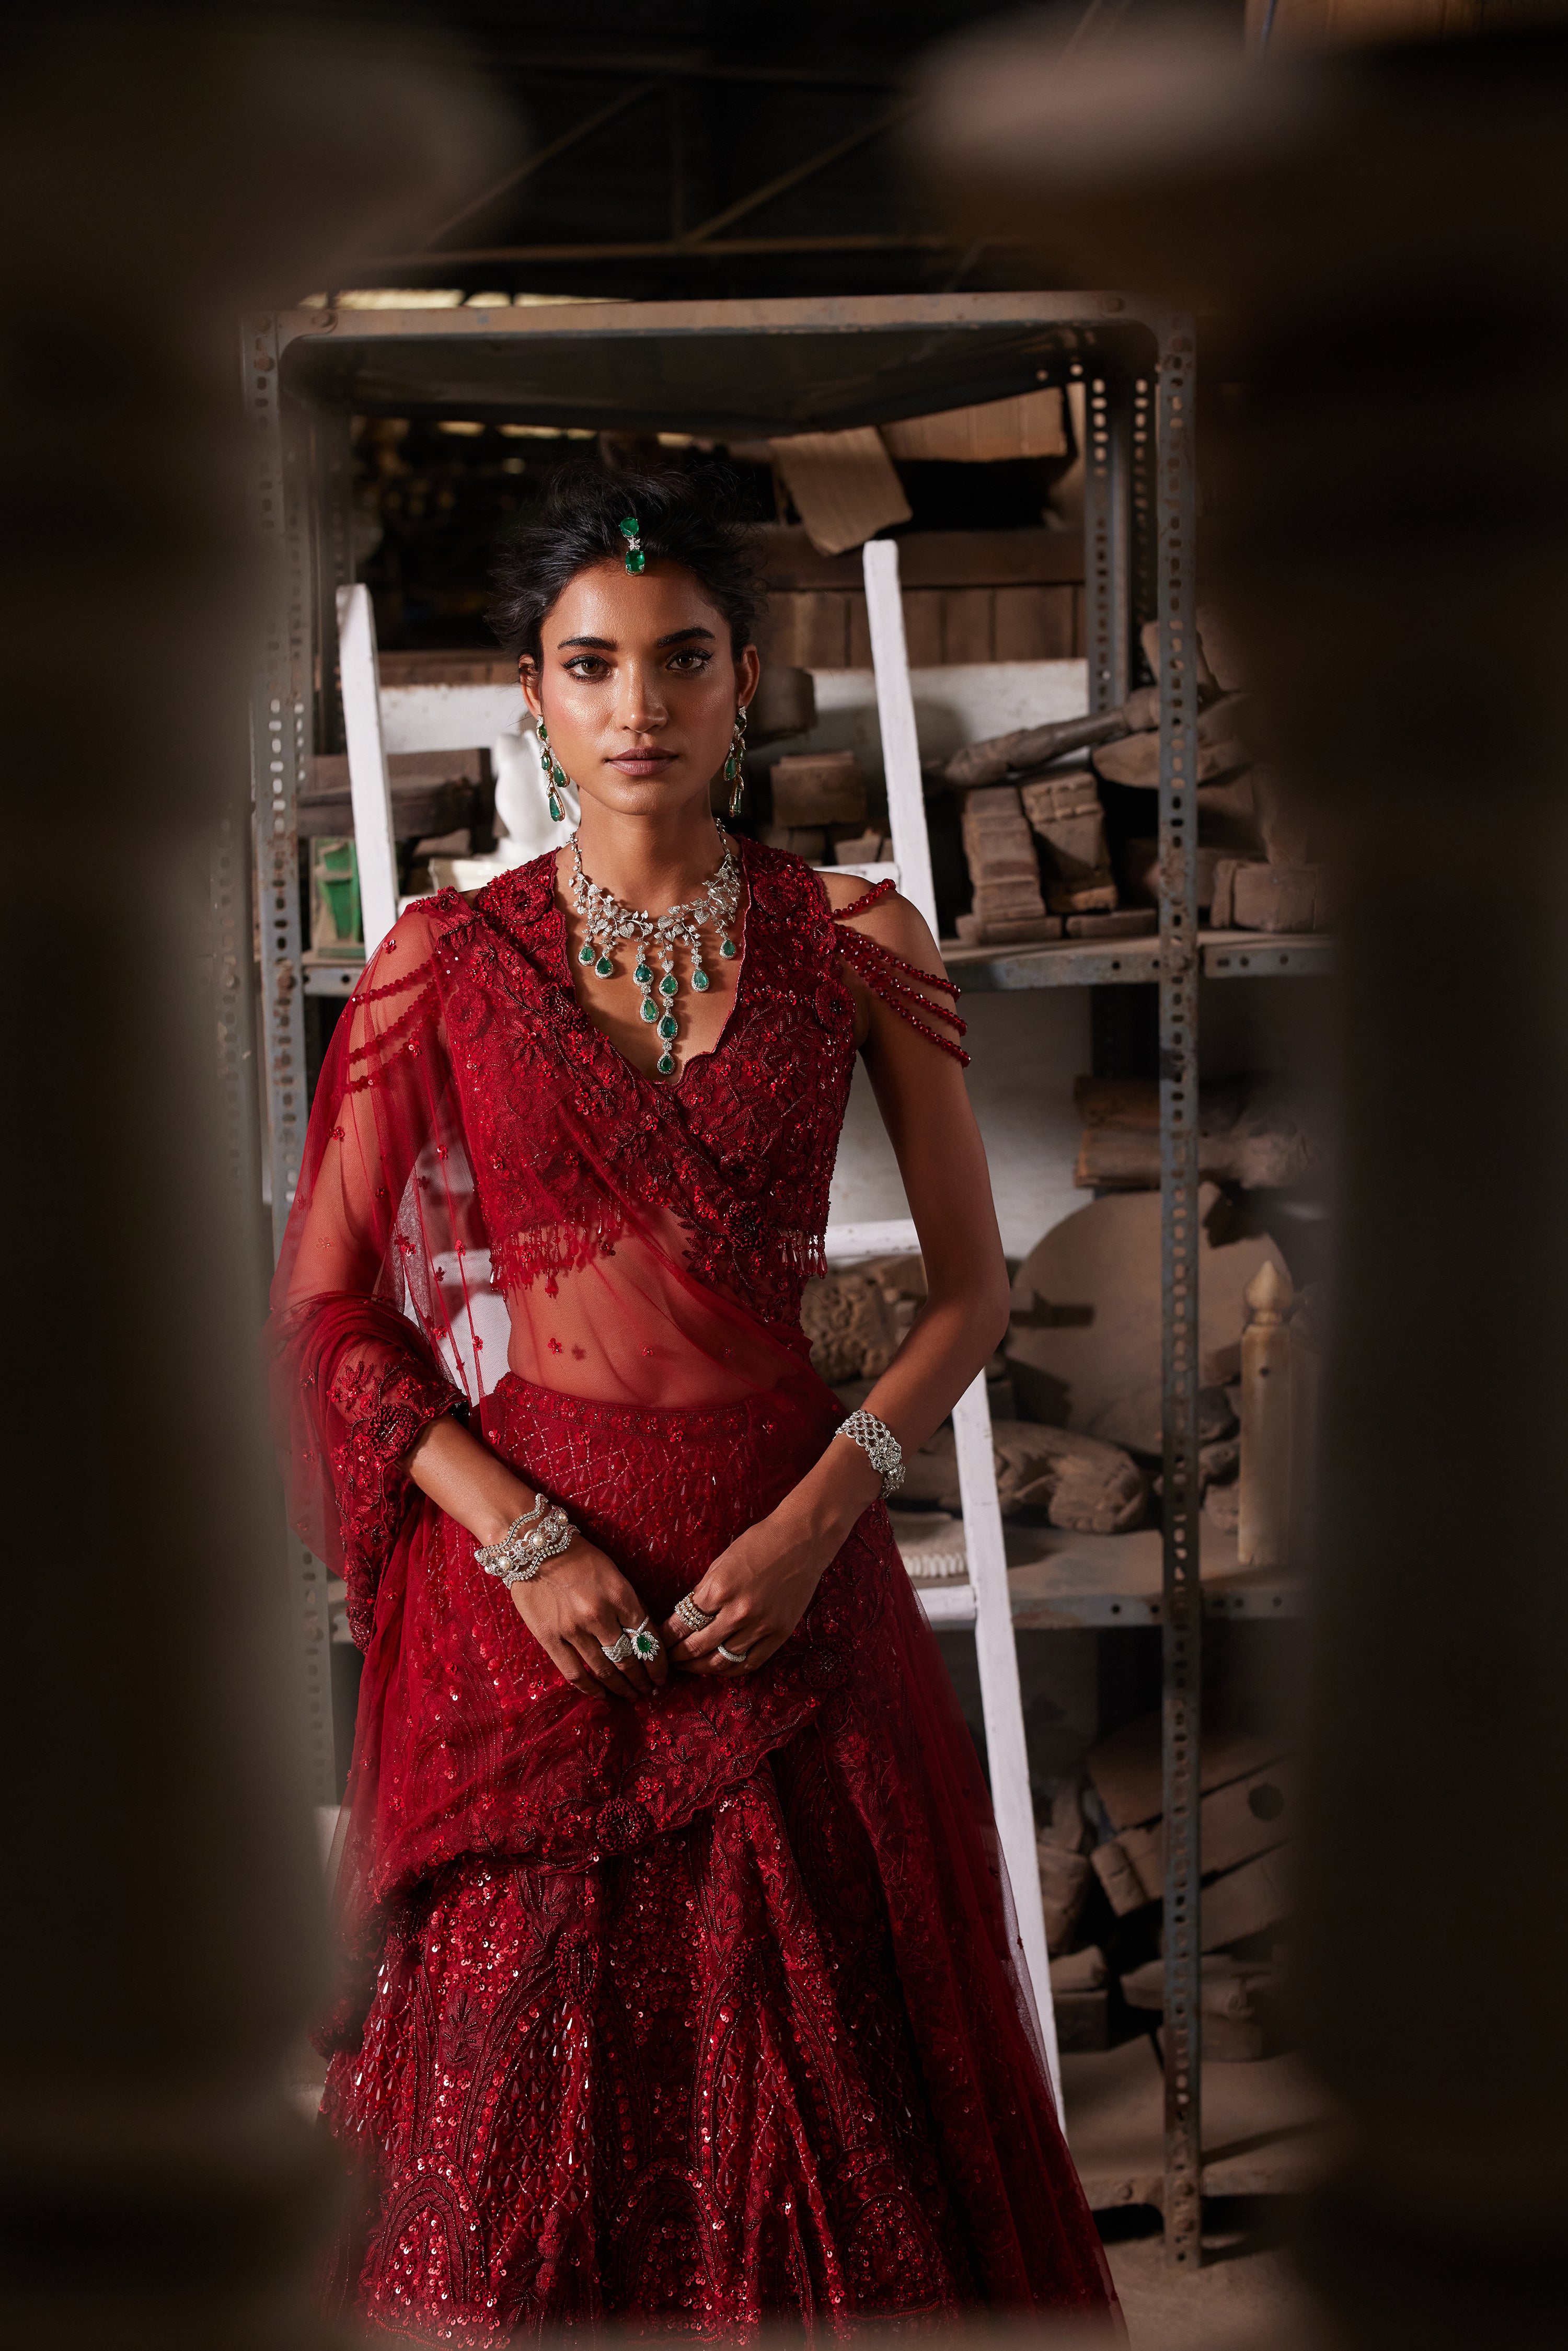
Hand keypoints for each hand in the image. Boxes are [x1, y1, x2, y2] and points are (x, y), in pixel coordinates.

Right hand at [509, 1535, 667, 1702]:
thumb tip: (645, 1638)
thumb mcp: (614, 1574)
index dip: (658, 1663)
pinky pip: (574, 1673)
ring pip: (604, 1670)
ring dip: (621, 1687)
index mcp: (620, 1594)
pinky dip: (591, 1689)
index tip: (662, 1676)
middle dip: (642, 1679)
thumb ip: (629, 1605)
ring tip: (631, 1695)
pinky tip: (602, 1695)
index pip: (648, 1638)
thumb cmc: (578, 1557)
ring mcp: (573, 1629)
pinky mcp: (549, 1638)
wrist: (533, 1547)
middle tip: (649, 1690)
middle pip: (629, 1659)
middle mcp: (599, 1614)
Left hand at [659, 1502, 843, 1677]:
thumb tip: (684, 1618)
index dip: (666, 1637)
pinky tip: (719, 1667)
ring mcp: (761, 1626)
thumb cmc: (758, 1543)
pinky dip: (730, 1669)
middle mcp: (738, 1612)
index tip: (658, 1641)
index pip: (682, 1624)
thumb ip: (703, 1592)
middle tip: (667, 1659)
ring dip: (699, 1667)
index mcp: (719, 1589)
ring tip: (688, 1666)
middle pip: (697, 1647)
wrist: (801, 1540)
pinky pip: (750, 1663)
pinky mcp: (780, 1634)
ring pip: (722, 1661)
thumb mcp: (720, 1563)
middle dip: (677, 1656)